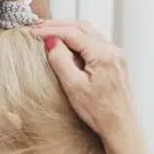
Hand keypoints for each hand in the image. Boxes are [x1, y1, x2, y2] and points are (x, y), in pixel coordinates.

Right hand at [28, 21, 135, 136]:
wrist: (120, 128)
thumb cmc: (98, 112)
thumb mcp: (74, 87)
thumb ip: (61, 61)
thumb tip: (51, 41)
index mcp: (103, 55)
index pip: (72, 33)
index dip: (50, 30)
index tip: (33, 32)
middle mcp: (113, 50)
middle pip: (81, 27)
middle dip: (58, 25)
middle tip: (37, 28)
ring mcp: (116, 54)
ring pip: (88, 33)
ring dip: (68, 30)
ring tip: (48, 32)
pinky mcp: (115, 61)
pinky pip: (94, 42)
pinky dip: (77, 39)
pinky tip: (66, 43)